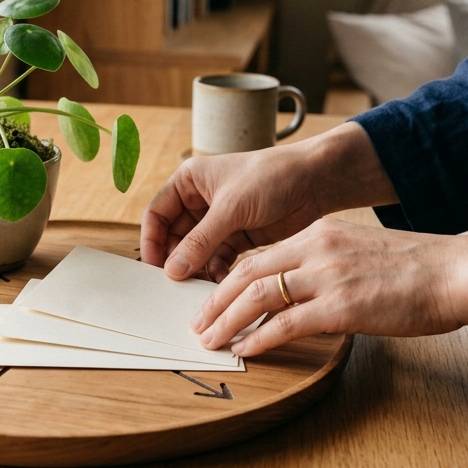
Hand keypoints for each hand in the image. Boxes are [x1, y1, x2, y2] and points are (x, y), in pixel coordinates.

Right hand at [141, 123, 397, 281]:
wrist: (315, 181)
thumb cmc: (272, 177)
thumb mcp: (230, 208)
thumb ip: (200, 241)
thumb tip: (172, 269)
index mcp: (190, 182)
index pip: (157, 214)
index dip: (152, 241)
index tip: (153, 268)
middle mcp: (200, 200)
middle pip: (175, 237)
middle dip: (176, 260)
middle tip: (175, 287)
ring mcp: (220, 220)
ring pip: (196, 252)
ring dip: (196, 270)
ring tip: (197, 290)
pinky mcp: (239, 236)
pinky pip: (218, 259)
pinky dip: (216, 272)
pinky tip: (219, 285)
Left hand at [191, 219, 467, 356]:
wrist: (456, 272)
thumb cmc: (420, 269)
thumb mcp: (363, 253)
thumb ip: (330, 266)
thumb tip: (308, 294)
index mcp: (320, 234)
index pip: (261, 255)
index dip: (231, 280)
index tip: (215, 299)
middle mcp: (316, 249)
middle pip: (247, 272)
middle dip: (216, 300)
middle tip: (198, 322)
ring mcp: (327, 276)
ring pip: (258, 296)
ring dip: (227, 320)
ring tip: (210, 340)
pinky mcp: (340, 306)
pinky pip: (286, 323)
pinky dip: (259, 338)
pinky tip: (245, 350)